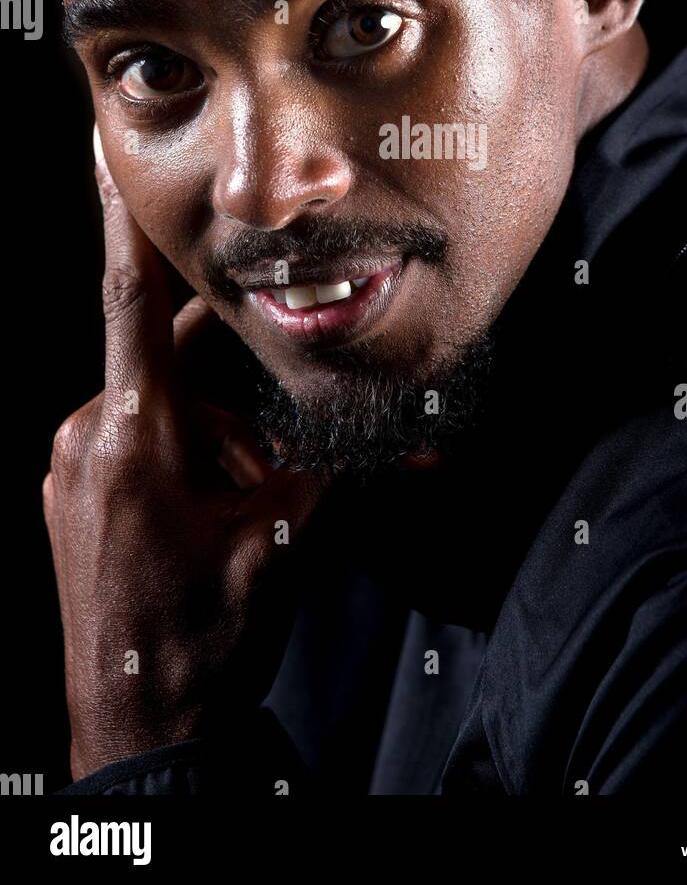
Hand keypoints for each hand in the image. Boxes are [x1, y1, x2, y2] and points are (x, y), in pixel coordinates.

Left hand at [42, 126, 329, 779]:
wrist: (133, 732)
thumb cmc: (198, 638)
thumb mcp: (275, 543)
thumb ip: (325, 470)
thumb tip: (412, 441)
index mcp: (133, 437)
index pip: (128, 305)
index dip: (122, 226)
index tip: (100, 156)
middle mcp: (89, 437)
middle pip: (173, 363)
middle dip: (234, 377)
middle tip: (279, 423)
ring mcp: (72, 466)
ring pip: (160, 401)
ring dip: (214, 422)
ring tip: (254, 489)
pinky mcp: (74, 491)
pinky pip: (136, 435)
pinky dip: (185, 443)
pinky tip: (222, 490)